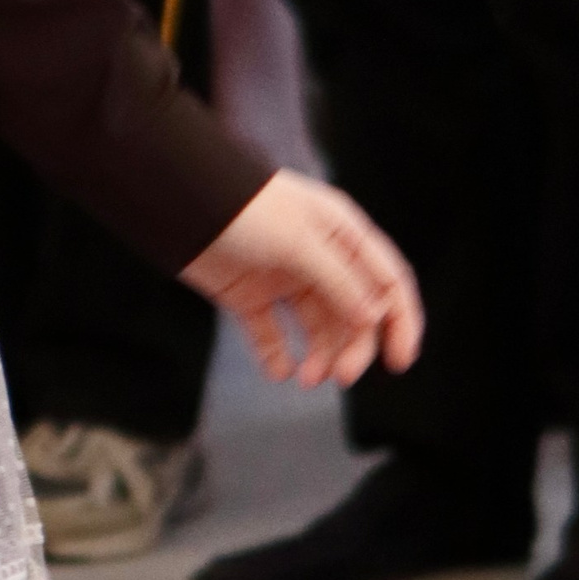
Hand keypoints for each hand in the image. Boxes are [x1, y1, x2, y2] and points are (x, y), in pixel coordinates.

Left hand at [181, 171, 422, 389]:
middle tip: (340, 376)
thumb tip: (375, 318)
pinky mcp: (250, 295)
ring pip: (318, 328)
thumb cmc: (243, 209)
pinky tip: (278, 371)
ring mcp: (285, 277)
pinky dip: (278, 356)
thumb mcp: (299, 240)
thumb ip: (339, 280)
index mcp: (342, 235)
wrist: (177, 202)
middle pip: (356, 313)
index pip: (387, 281)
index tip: (399, 362)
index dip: (401, 321)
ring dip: (321, 356)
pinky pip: (273, 335)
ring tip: (307, 378)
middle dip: (354, 347)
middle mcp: (319, 258)